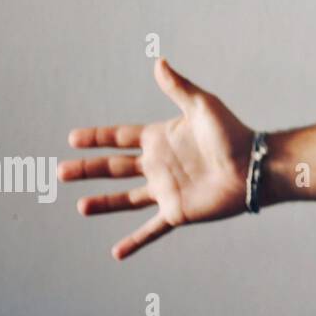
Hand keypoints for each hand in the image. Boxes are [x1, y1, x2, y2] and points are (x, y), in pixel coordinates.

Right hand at [61, 58, 254, 259]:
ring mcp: (167, 190)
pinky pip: (151, 230)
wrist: (254, 167)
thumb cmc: (232, 134)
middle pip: (115, 168)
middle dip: (89, 169)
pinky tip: (116, 254)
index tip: (73, 138)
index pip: (121, 137)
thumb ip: (178, 87)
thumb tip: (159, 61)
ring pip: (127, 199)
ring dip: (104, 204)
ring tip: (80, 207)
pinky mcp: (178, 212)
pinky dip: (135, 242)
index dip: (97, 138)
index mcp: (161, 139)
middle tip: (61, 172)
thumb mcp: (202, 106)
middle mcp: (159, 165)